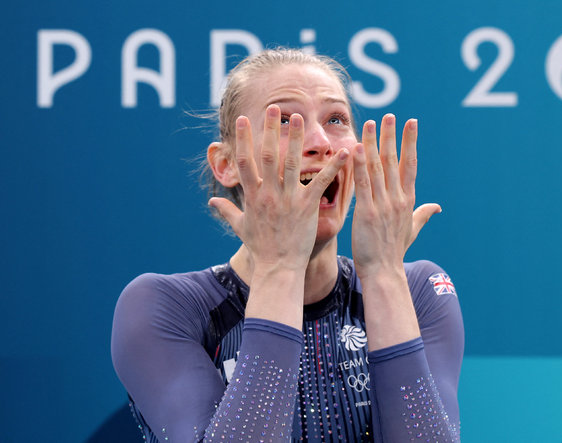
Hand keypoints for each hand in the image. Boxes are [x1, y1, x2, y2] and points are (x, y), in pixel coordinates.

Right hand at [209, 105, 349, 270]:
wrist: (278, 269)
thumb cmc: (261, 249)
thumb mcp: (240, 228)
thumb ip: (227, 211)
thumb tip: (211, 202)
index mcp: (253, 196)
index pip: (245, 161)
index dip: (243, 139)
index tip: (242, 120)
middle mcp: (269, 193)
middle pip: (268, 155)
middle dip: (270, 130)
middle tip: (274, 108)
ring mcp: (288, 199)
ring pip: (291, 163)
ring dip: (296, 139)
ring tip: (299, 118)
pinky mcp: (306, 207)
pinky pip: (320, 182)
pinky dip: (333, 166)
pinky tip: (343, 151)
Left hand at [351, 115, 440, 277]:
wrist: (384, 272)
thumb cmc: (394, 252)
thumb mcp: (412, 230)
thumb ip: (423, 214)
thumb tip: (438, 206)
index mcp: (408, 200)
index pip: (411, 165)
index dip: (410, 142)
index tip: (411, 123)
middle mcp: (398, 199)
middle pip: (395, 161)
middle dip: (392, 136)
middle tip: (390, 115)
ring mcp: (384, 205)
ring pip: (378, 168)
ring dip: (374, 144)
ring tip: (371, 123)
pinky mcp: (368, 213)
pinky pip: (363, 185)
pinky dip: (360, 166)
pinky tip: (356, 148)